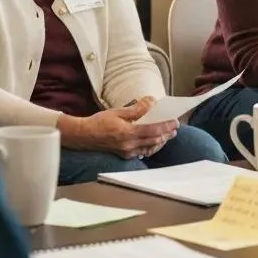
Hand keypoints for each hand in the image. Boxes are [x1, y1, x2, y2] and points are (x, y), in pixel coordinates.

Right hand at [59, 100, 178, 158]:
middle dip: (167, 134)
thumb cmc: (99, 122)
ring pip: (150, 148)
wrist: (83, 136)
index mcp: (128, 133)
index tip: (175, 122)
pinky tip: (155, 142)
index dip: (166, 126)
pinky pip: (142, 152)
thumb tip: (151, 102)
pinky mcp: (124, 155)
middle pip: (154, 140)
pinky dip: (151, 147)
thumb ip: (136, 109)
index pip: (153, 130)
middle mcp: (129, 145)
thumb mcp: (118, 112)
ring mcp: (127, 152)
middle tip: (175, 128)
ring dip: (161, 141)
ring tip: (168, 135)